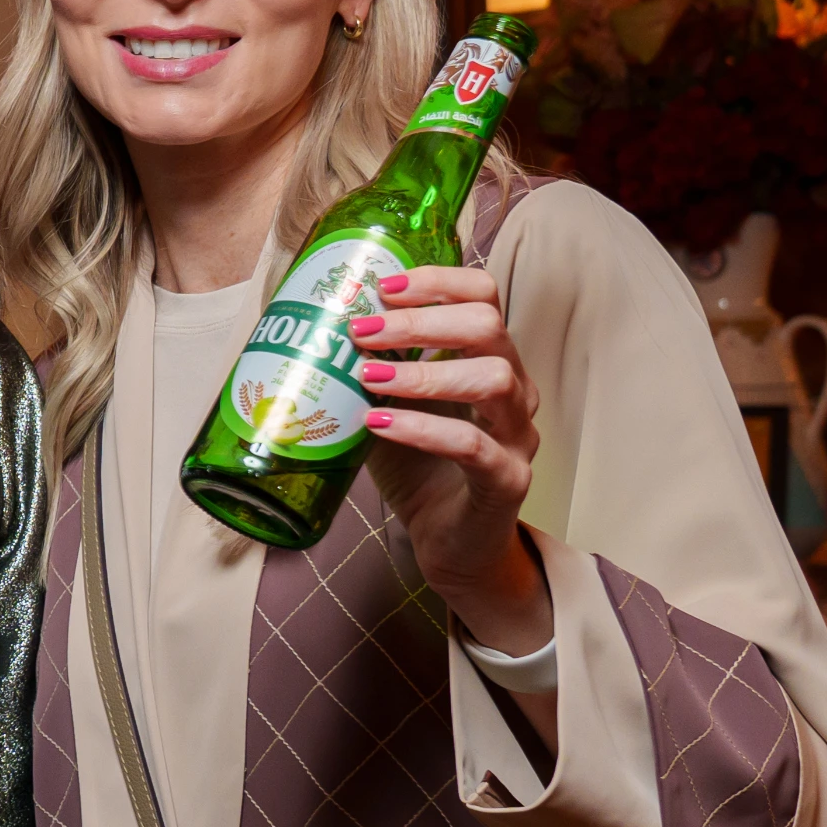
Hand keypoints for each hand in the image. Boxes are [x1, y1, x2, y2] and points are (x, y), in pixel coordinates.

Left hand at [350, 264, 552, 657]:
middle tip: (362, 331)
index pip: (485, 295)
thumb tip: (310, 330)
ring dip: (423, 372)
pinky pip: (473, 446)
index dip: (437, 282)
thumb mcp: (388, 407)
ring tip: (368, 377)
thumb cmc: (421, 470)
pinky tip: (380, 424)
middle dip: (420, 320)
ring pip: (493, 379)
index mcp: (490, 361)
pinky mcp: (507, 481)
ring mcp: (517, 436)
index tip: (384, 287)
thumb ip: (369, 369)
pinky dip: (423, 429)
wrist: (452, 545)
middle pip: (488, 326)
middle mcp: (514, 390)